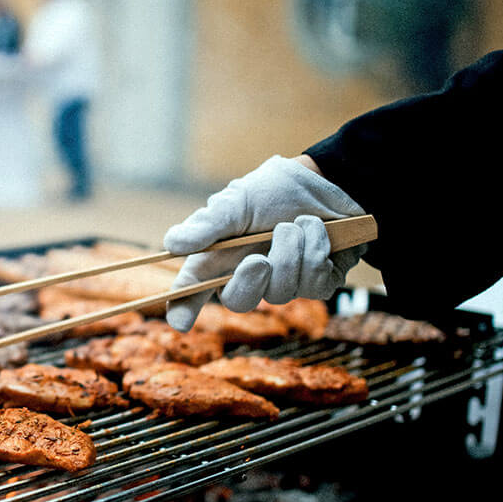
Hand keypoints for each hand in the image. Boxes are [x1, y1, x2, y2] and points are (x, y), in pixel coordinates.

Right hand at [162, 154, 366, 328]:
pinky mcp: (317, 284)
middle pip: (239, 302)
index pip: (194, 290)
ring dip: (291, 250)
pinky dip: (317, 251)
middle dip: (251, 280)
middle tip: (259, 258)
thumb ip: (209, 224)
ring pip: (281, 292)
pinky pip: (314, 285)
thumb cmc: (278, 189)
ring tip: (298, 222)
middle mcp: (249, 277)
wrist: (330, 179)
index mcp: (221, 259)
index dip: (183, 309)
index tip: (179, 322)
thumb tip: (172, 243)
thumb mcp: (239, 200)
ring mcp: (284, 284)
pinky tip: (319, 232)